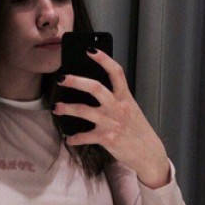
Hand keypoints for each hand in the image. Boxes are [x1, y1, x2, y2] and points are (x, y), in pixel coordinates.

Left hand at [53, 49, 170, 188]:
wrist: (149, 154)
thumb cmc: (137, 129)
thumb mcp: (130, 109)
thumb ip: (115, 99)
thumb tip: (92, 88)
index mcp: (125, 97)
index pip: (116, 72)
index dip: (103, 59)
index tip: (90, 50)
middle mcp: (118, 107)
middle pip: (95, 88)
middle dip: (76, 81)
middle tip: (61, 78)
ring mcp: (112, 123)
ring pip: (84, 111)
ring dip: (67, 108)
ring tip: (55, 107)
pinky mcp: (107, 139)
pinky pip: (85, 136)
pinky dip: (75, 138)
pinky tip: (68, 138)